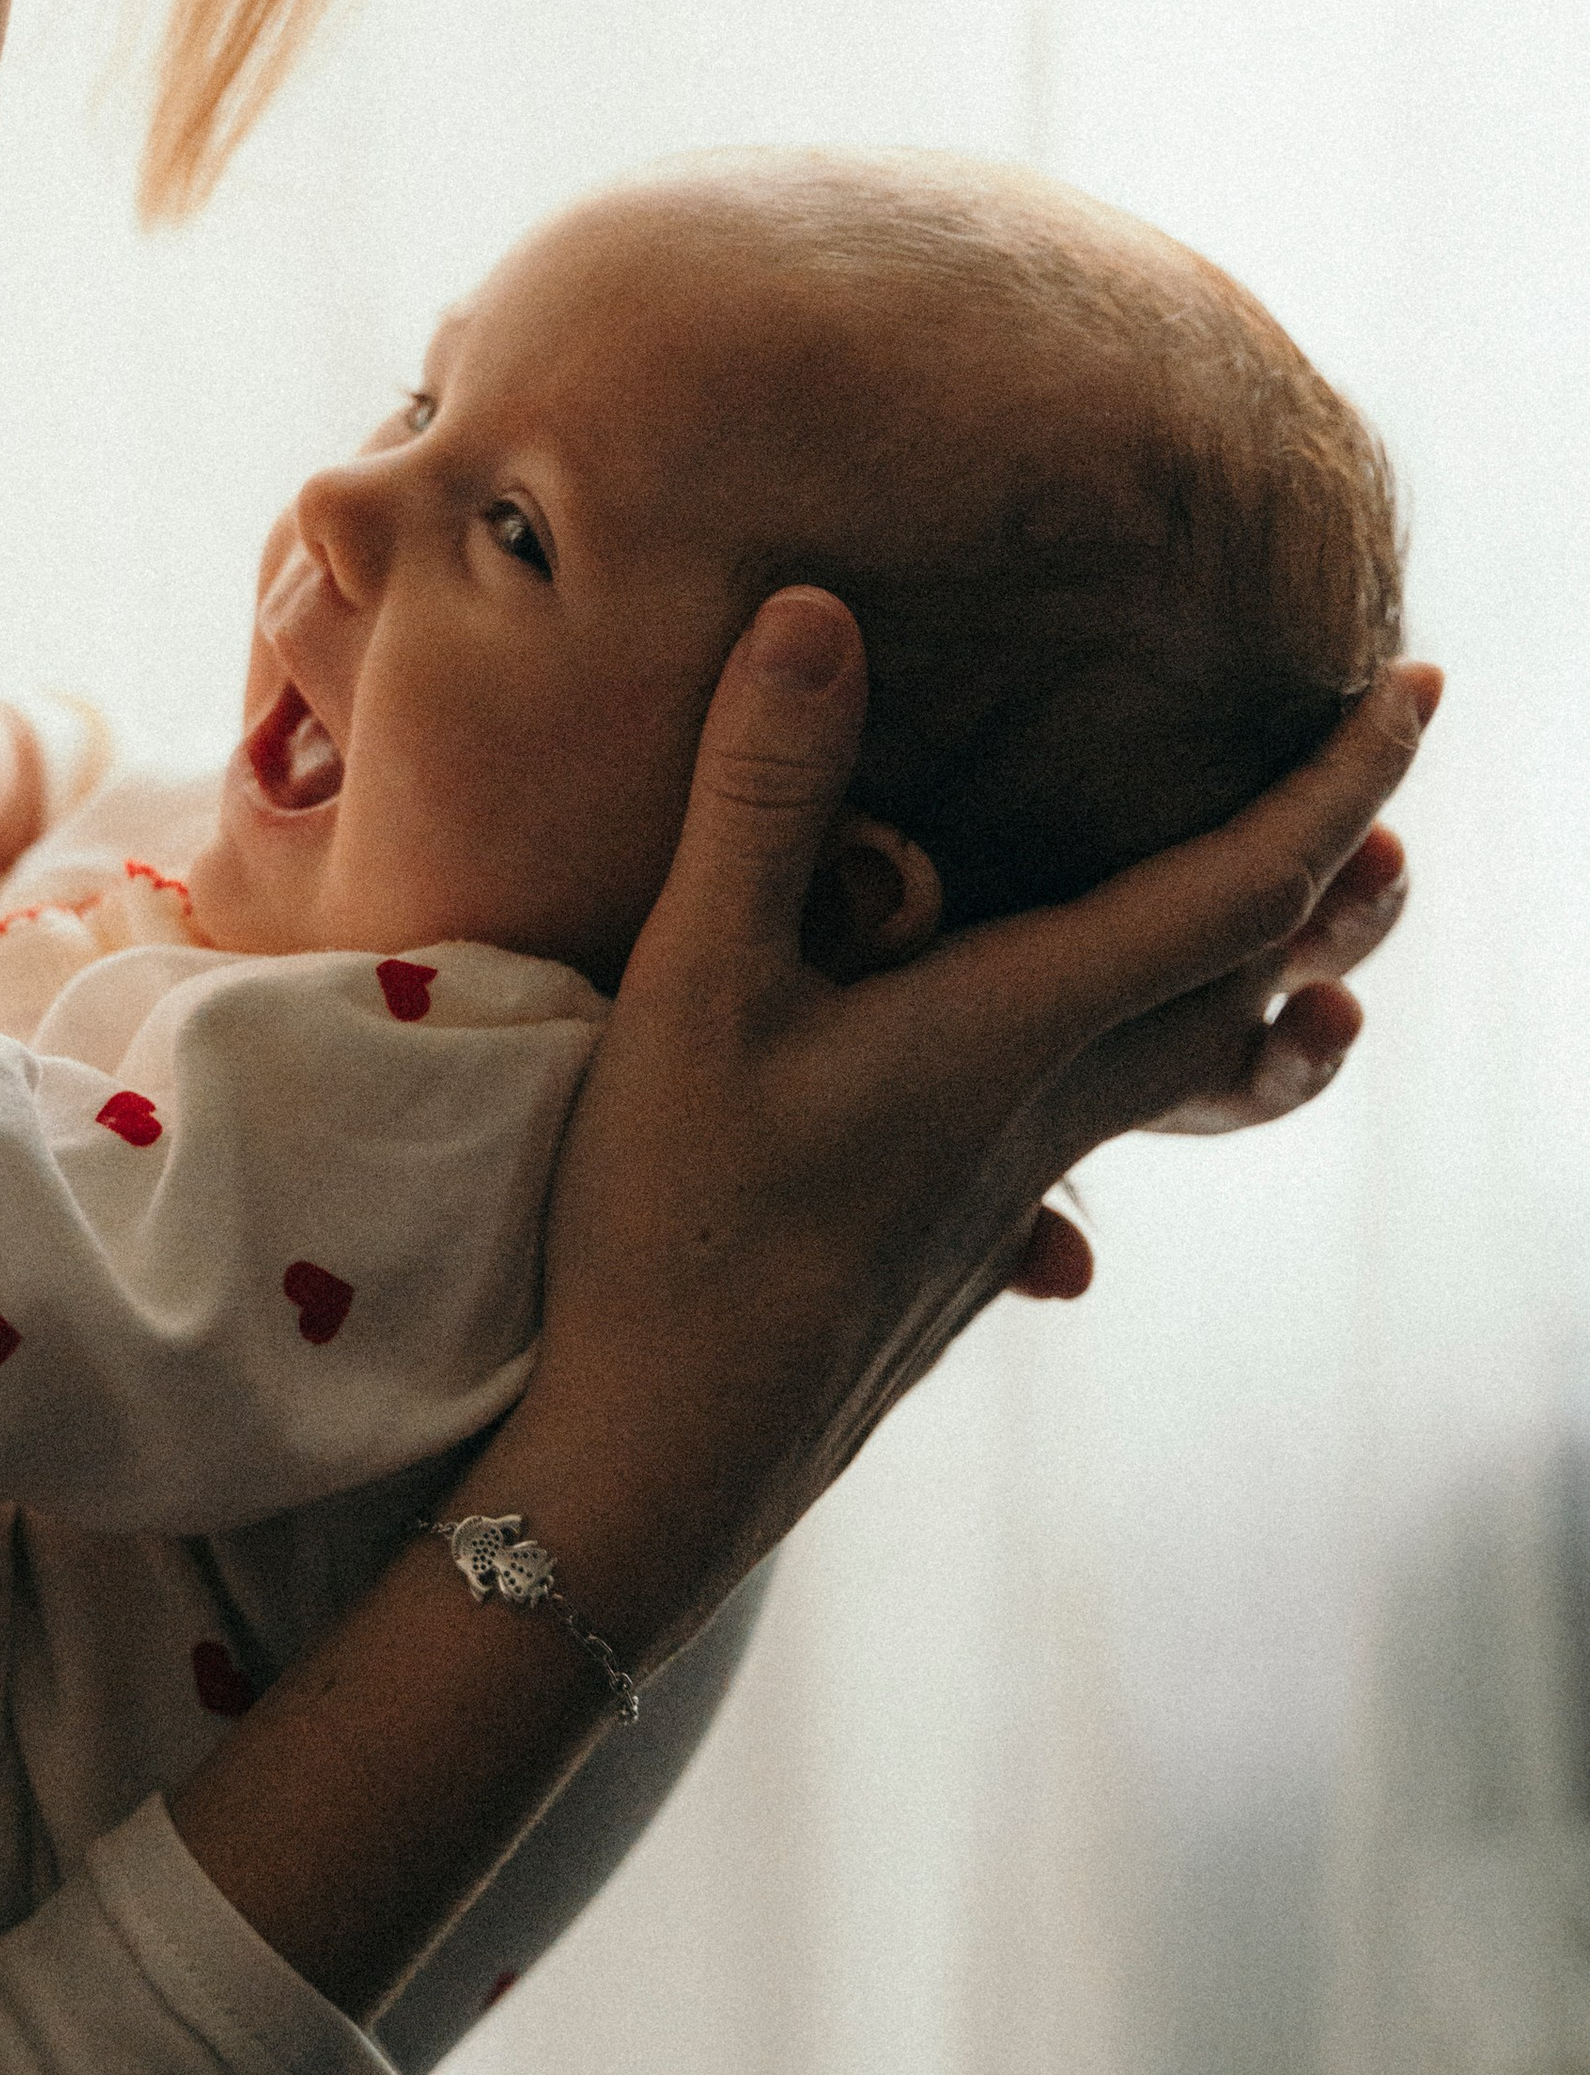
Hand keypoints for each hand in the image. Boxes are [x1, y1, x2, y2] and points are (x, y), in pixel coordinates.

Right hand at [494, 590, 1436, 1662]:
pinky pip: (1103, 1132)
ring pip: (1190, 1071)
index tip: (1415, 693)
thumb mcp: (698, 985)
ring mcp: (1011, 1185)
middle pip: (1250, 985)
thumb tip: (820, 610)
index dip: (1338, 785)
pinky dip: (1154, 1081)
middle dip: (1332, 879)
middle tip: (1388, 795)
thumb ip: (763, 800)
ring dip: (1264, 992)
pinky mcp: (958, 1238)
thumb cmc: (677, 1227)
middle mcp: (1050, 1105)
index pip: (1239, 891)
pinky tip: (1092, 1108)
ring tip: (1313, 968)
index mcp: (1021, 1030)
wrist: (659, 1464)